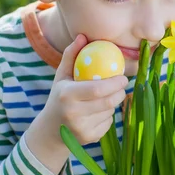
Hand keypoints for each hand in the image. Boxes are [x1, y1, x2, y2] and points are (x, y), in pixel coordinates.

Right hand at [25, 34, 127, 173]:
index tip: (124, 77)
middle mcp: (74, 114)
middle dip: (120, 92)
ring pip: (110, 111)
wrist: (50, 131)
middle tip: (122, 85)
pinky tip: (97, 113)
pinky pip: (108, 122)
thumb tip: (82, 36)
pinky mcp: (90, 138)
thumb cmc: (59, 97)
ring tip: (104, 98)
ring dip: (112, 103)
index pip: (98, 89)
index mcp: (67, 95)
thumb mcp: (61, 76)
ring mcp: (82, 129)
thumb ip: (71, 55)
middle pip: (108, 101)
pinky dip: (108, 115)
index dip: (115, 83)